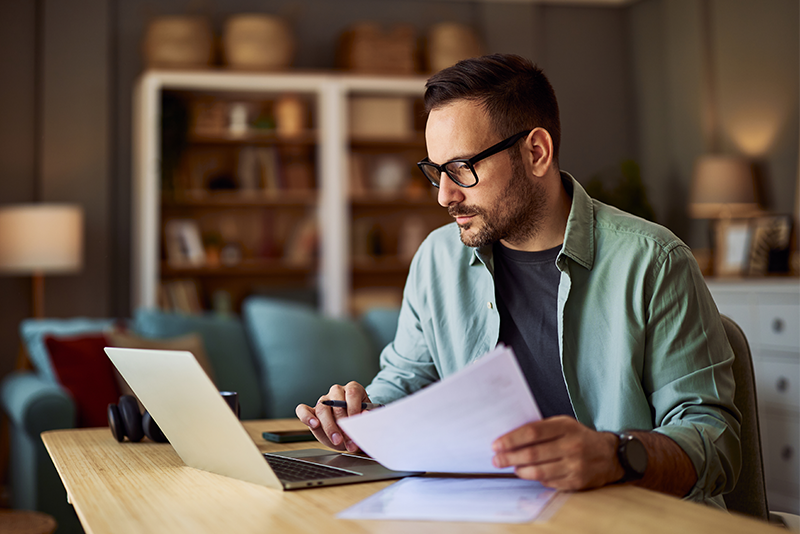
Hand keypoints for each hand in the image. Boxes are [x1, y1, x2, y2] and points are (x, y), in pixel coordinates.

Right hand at [295, 381, 368, 452]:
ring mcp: (323, 400)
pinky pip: (303, 410)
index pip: (352, 393)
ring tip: (336, 440)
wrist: (352, 429)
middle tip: (348, 439)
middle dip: (342, 424)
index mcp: (353, 389)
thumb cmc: (360, 421)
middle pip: (336, 403)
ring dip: (329, 427)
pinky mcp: (311, 410)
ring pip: (322, 408)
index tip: (356, 423)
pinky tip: (314, 424)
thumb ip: (366, 417)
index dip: (354, 409)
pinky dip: (306, 417)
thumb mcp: (367, 419)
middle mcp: (337, 392)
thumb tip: (364, 415)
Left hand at [491, 416, 622, 490]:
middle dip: (510, 457)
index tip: (496, 444)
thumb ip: (540, 428)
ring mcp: (575, 466)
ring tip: (512, 467)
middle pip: (532, 454)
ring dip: (520, 470)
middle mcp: (571, 446)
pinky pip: (548, 482)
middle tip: (496, 459)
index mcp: (566, 427)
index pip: (532, 432)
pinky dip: (536, 478)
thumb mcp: (563, 424)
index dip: (511, 439)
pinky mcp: (576, 482)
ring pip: (538, 472)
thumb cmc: (579, 437)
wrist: (609, 455)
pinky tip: (529, 473)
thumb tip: (510, 438)